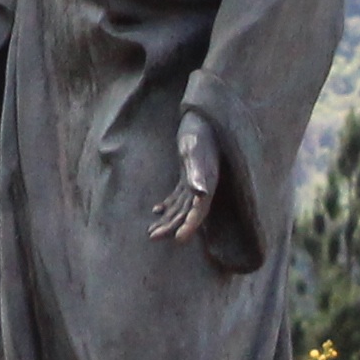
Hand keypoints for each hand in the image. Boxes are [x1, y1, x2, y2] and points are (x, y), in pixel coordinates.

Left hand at [146, 114, 216, 243]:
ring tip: (151, 231)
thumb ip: (198, 173)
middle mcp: (203, 186)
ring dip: (168, 219)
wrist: (200, 119)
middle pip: (187, 213)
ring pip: (181, 207)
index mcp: (207, 184)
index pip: (199, 212)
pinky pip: (178, 196)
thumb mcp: (194, 152)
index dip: (189, 226)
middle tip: (153, 236)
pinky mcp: (187, 176)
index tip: (178, 240)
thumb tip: (201, 194)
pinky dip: (168, 204)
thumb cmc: (197, 134)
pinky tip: (156, 210)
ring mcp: (195, 182)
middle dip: (171, 226)